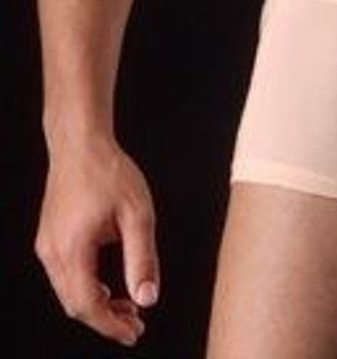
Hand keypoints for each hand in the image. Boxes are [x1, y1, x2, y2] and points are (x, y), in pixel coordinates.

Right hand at [34, 132, 159, 346]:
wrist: (81, 144)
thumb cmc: (110, 172)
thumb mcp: (138, 214)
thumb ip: (142, 257)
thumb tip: (148, 297)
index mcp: (72, 249)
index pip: (87, 305)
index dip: (110, 325)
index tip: (134, 333)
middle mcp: (52, 252)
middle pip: (74, 303)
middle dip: (105, 318)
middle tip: (135, 323)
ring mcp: (47, 245)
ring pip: (68, 291)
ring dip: (96, 303)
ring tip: (128, 305)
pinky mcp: (50, 237)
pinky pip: (65, 274)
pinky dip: (86, 286)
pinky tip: (108, 284)